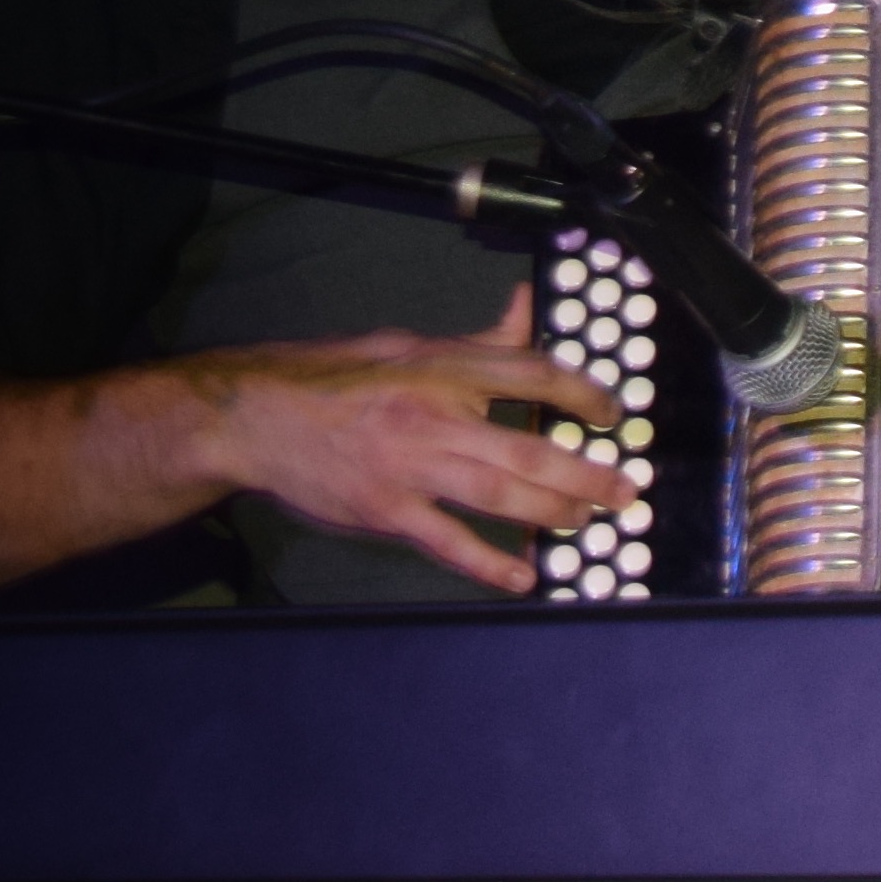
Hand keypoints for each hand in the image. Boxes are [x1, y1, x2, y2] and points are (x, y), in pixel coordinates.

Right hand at [186, 285, 641, 594]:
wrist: (255, 418)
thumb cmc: (334, 377)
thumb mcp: (407, 342)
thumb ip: (477, 338)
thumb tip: (528, 304)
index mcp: (441, 368)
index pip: (531, 374)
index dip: (582, 393)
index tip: (613, 411)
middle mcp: (432, 416)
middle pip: (528, 449)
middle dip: (587, 472)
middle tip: (625, 488)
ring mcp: (410, 468)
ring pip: (500, 495)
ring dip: (555, 512)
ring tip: (590, 521)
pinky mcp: (386, 511)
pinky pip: (449, 542)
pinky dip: (490, 563)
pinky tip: (524, 577)